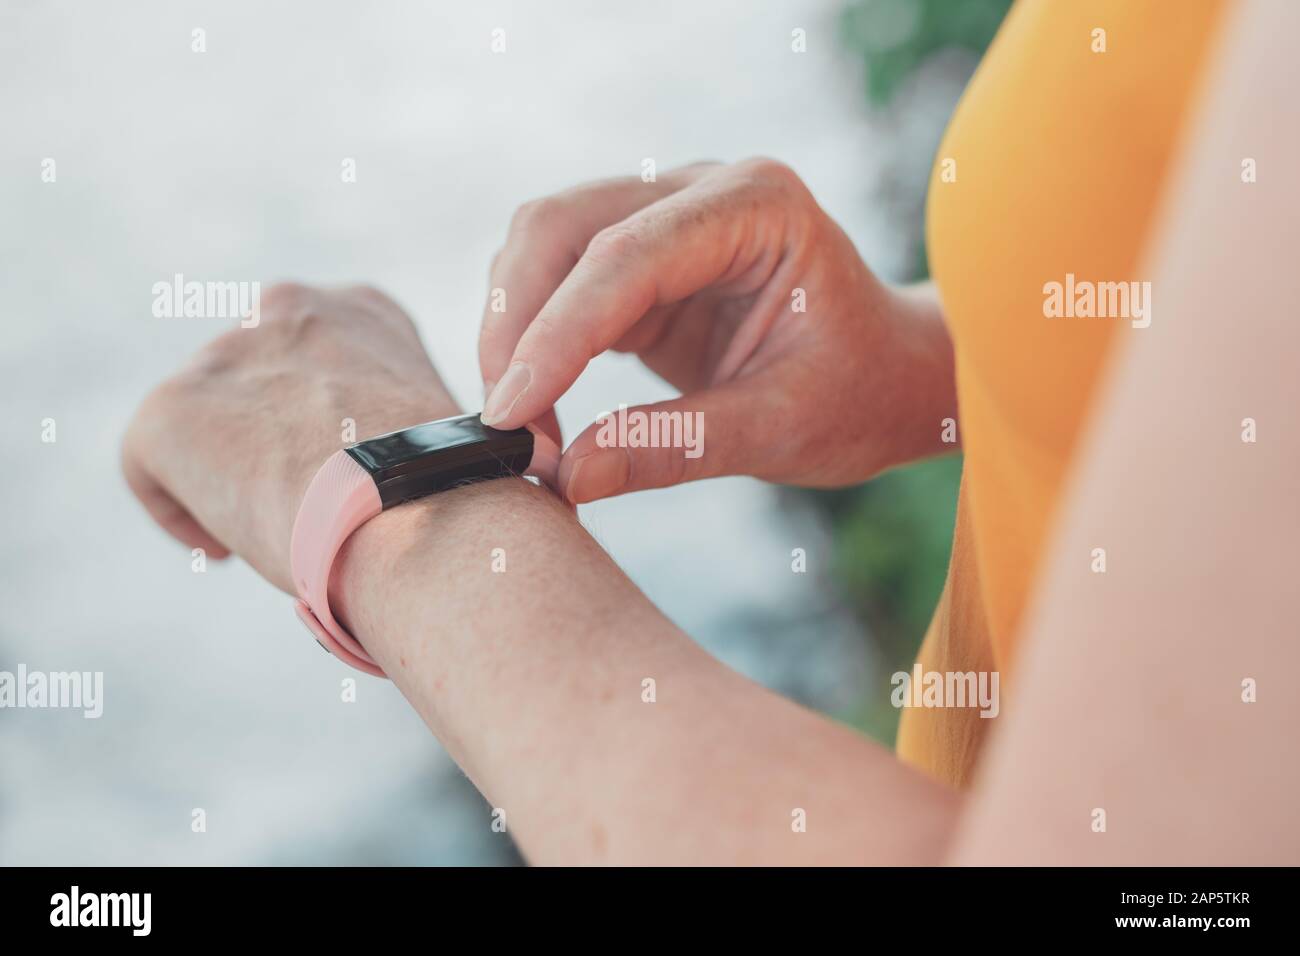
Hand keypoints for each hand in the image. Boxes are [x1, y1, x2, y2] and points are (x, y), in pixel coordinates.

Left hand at [122, 283, 460, 592]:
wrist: (414, 511)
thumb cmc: (441, 493)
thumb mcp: (430, 428)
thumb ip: (392, 421)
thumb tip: (374, 475)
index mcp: (363, 308)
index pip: (315, 353)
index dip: (313, 417)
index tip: (325, 470)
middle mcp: (288, 308)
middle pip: (251, 380)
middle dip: (262, 437)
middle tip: (289, 500)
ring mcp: (224, 353)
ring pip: (204, 421)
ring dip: (227, 472)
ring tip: (263, 530)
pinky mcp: (170, 409)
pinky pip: (151, 464)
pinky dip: (182, 511)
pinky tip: (227, 547)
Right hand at [478, 158, 955, 503]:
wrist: (887, 381)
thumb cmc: (858, 394)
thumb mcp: (782, 428)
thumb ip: (677, 445)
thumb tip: (568, 475)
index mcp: (756, 204)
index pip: (626, 255)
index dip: (556, 334)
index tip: (512, 414)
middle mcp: (700, 192)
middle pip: (560, 228)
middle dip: (516, 325)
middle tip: (509, 428)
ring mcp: (665, 218)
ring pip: (544, 250)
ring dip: (514, 334)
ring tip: (525, 430)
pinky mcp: (640, 264)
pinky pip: (558, 288)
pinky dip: (534, 344)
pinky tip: (537, 407)